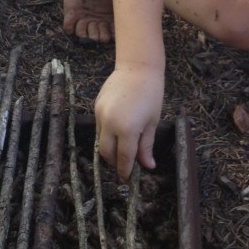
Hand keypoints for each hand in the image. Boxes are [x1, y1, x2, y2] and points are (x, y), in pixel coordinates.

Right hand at [94, 64, 164, 180]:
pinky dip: (106, 134)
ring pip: (100, 140)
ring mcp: (100, 114)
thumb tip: (148, 166)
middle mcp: (109, 124)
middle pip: (106, 153)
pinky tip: (116, 133)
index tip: (126, 180)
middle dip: (114, 163)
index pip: (123, 158)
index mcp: (127, 129)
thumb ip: (146, 146)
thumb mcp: (152, 122)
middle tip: (123, 168)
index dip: (125, 171)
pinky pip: (99, 127)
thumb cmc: (151, 94)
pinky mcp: (96, 106)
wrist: (138, 68)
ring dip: (109, 149)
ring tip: (120, 151)